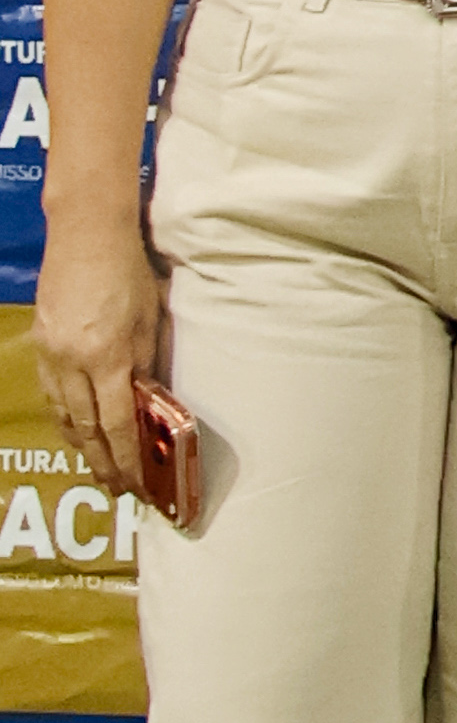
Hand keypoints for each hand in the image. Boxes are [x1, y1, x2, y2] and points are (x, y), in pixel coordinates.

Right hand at [31, 214, 165, 498]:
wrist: (85, 233)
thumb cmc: (130, 272)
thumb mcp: (151, 320)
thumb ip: (148, 364)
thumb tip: (151, 403)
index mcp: (107, 356)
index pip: (117, 424)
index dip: (128, 459)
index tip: (138, 484)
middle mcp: (73, 361)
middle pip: (86, 427)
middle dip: (102, 462)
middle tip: (117, 489)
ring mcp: (50, 353)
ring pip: (64, 413)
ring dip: (81, 444)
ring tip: (97, 466)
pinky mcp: (39, 342)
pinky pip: (51, 392)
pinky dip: (64, 416)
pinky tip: (74, 428)